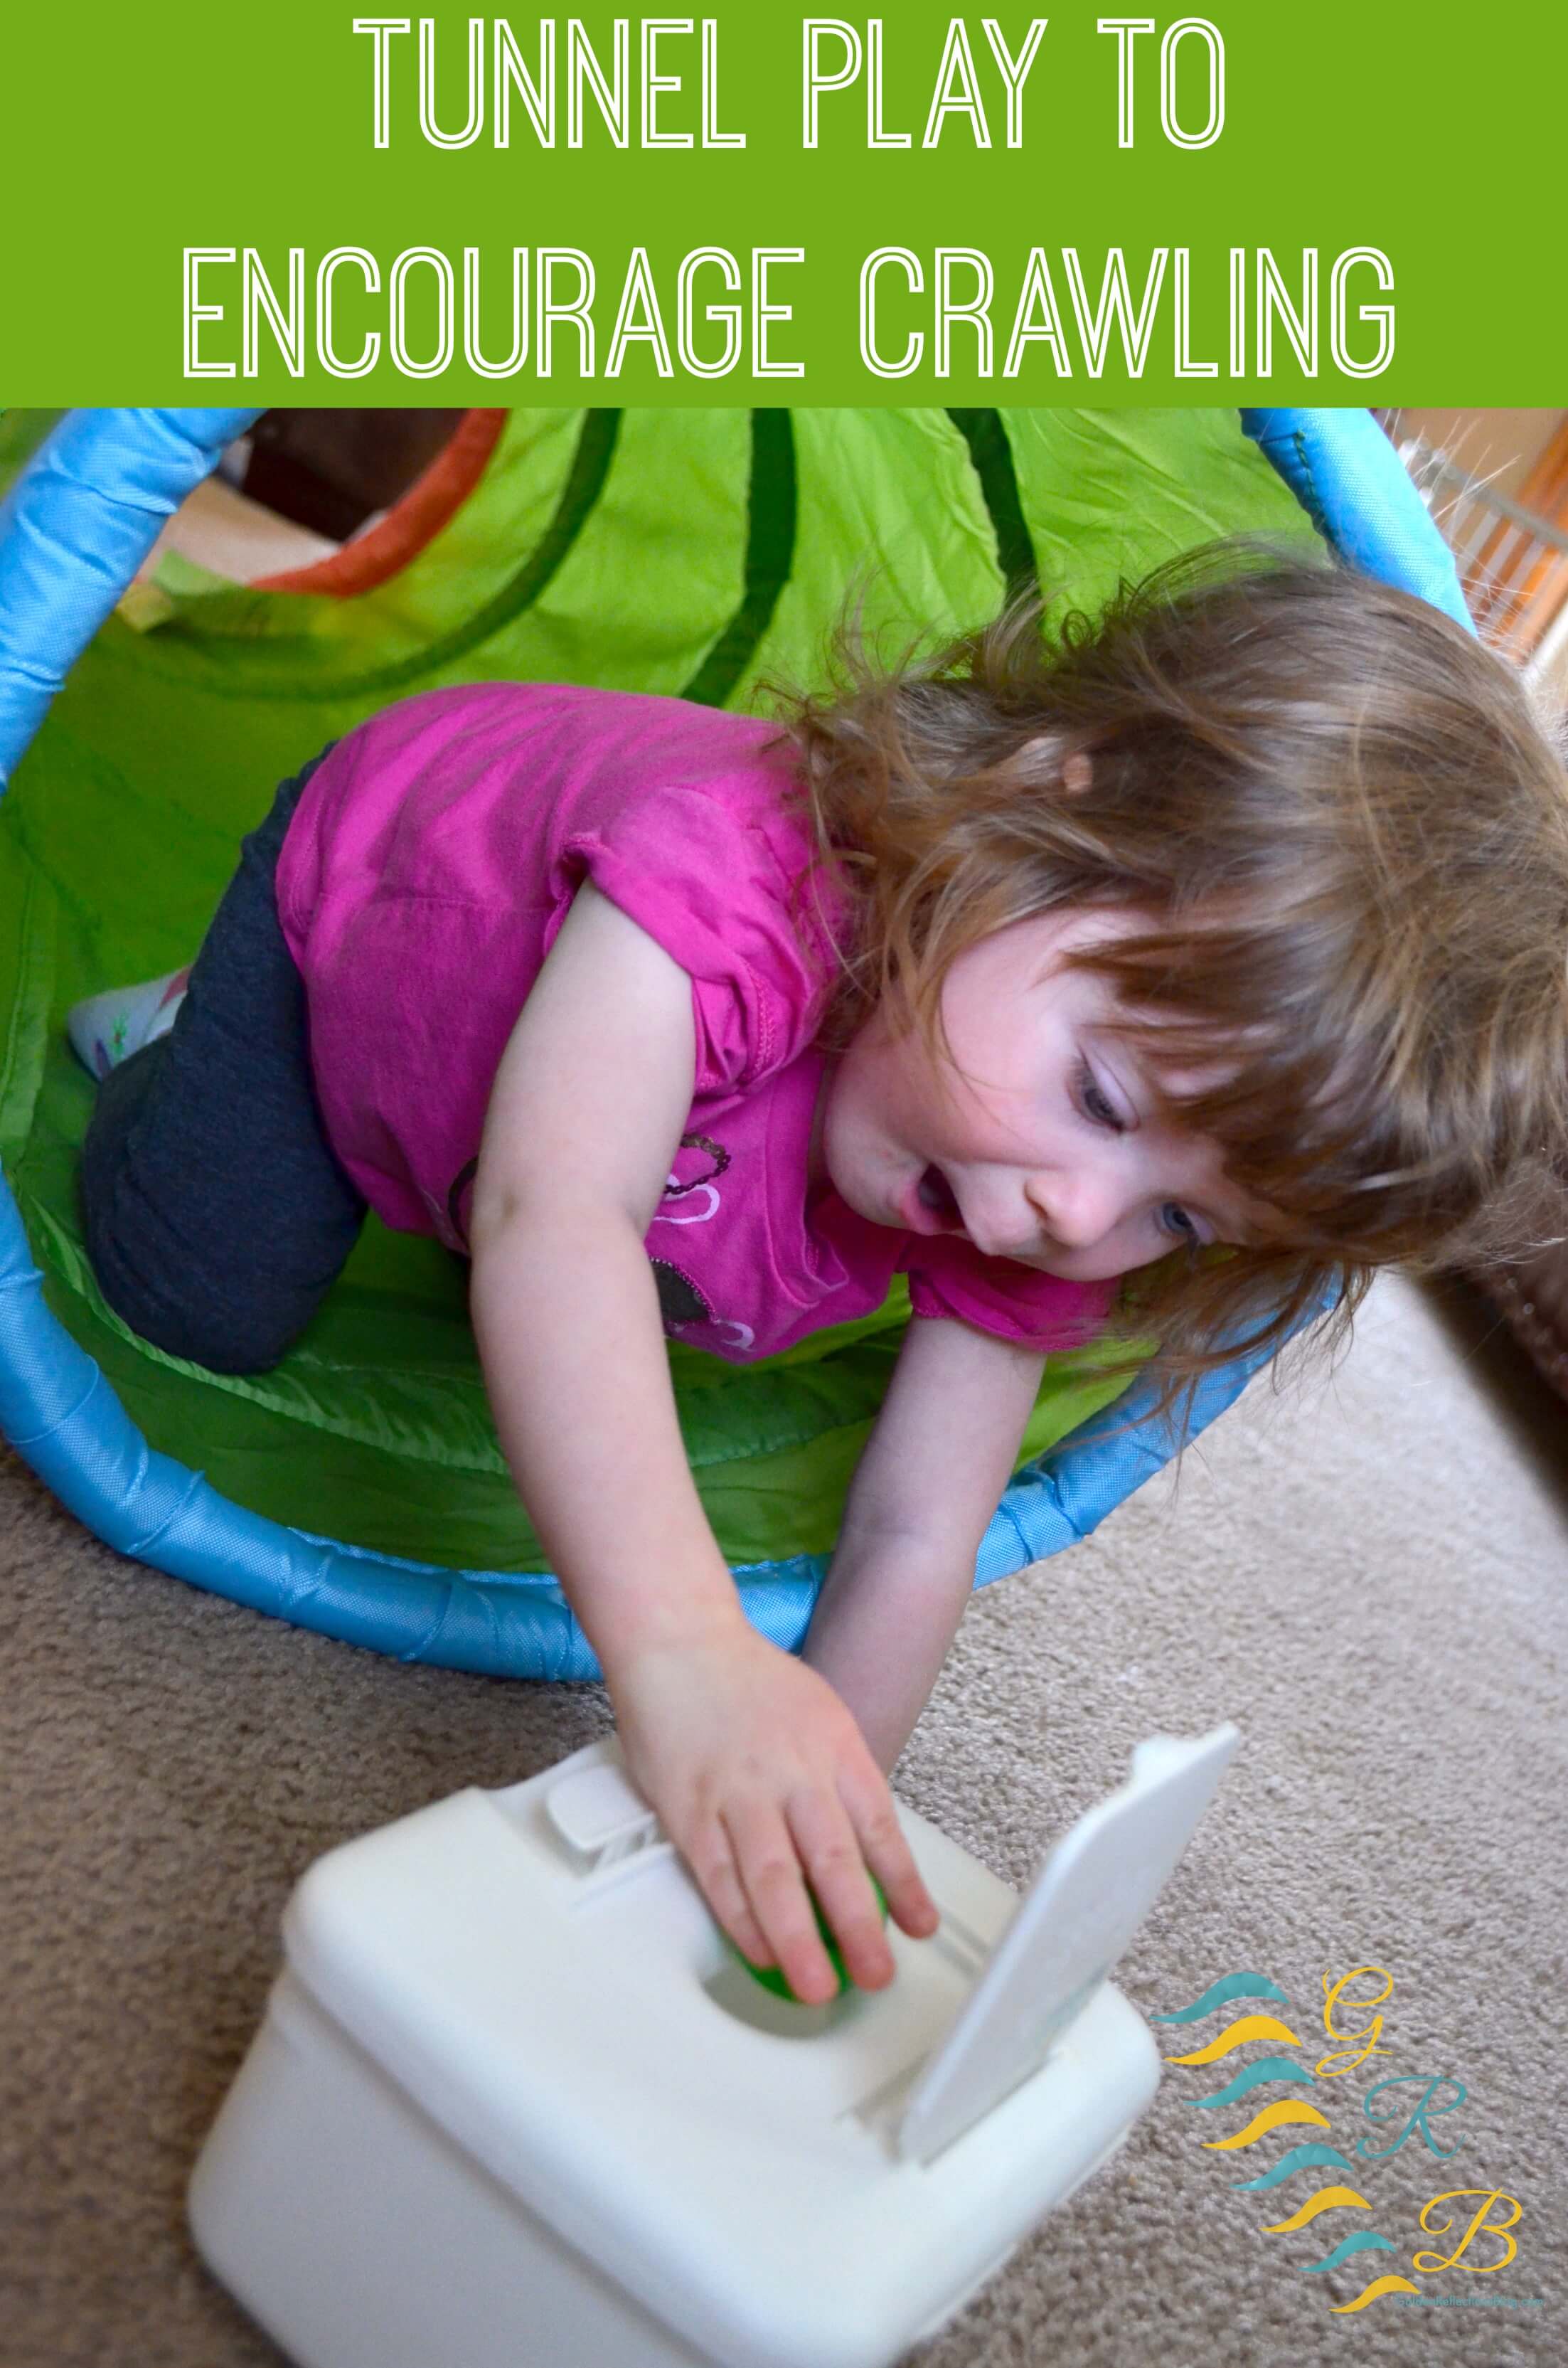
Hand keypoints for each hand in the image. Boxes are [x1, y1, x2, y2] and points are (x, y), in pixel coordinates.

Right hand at [608, 1622, 938, 2004]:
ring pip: (773, 1878)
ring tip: (819, 1985)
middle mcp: (791, 1771)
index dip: (902, 1884)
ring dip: (798, 1939)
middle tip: (875, 1973)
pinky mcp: (689, 1808)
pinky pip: (720, 1875)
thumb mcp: (821, 1717)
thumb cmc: (751, 1683)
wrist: (681, 1640)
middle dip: (858, 1925)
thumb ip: (843, 1781)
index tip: (919, 1928)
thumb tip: (870, 1854)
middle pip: (831, 1859)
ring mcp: (738, 1792)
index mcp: (834, 1747)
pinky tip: (762, 1952)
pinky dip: (741, 1921)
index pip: (878, 1827)